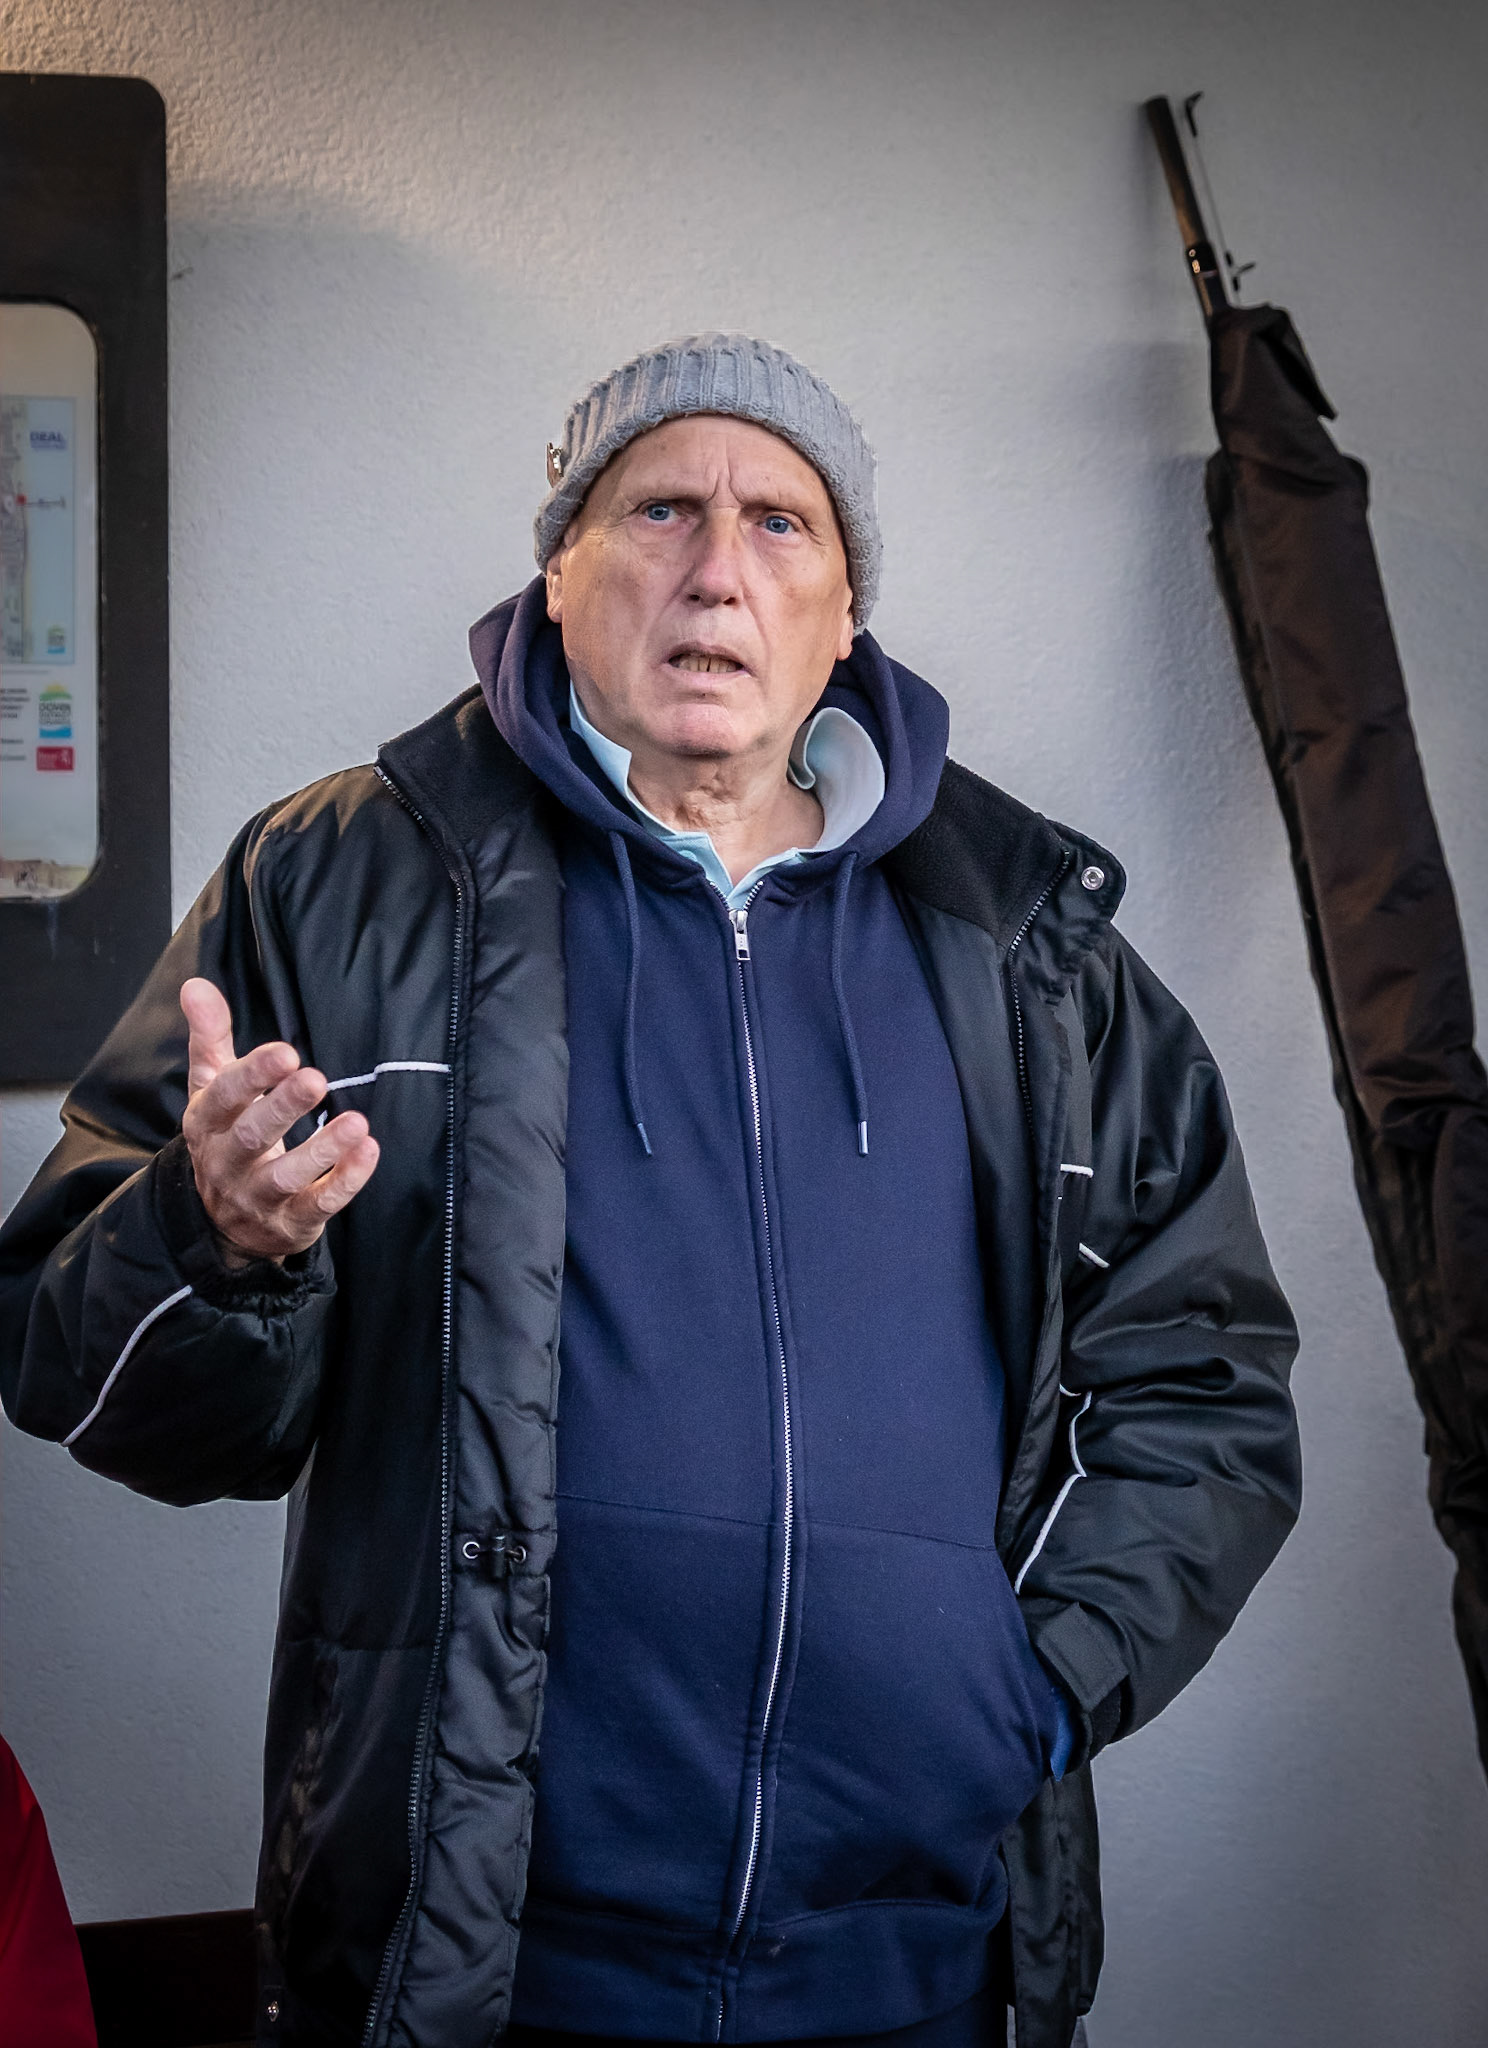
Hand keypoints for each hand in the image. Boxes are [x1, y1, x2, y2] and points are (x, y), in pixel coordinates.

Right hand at [179, 978, 379, 1265]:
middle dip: (284, 1108)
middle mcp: (227, 1162)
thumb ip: (210, 1037)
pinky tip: (369, 1153)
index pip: (224, 1098)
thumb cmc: (225, 1136)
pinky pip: (319, 1206)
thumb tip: (195, 984)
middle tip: (317, 1079)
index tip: (286, 1052)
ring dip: (323, 1150)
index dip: (252, 1076)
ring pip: (287, 1177)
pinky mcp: (290, 1223)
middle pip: (252, 1136)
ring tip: (357, 1122)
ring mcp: (257, 1197)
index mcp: (207, 1123)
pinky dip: (345, 1181)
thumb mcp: (210, 1089)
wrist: (221, 1223)